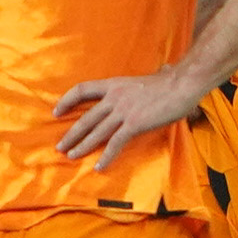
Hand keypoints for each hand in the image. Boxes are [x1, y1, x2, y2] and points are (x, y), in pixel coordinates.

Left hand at [51, 63, 200, 165]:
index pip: (82, 89)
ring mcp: (123, 111)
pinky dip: (106, 156)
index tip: (56, 111)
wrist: (182, 85)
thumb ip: (142, 82)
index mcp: (114, 84)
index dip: (67, 100)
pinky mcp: (134, 124)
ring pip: (96, 132)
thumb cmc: (169, 83)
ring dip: (82, 146)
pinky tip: (99, 166)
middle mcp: (114, 97)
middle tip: (60, 146)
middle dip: (71, 133)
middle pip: (86, 117)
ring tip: (71, 156)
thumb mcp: (147, 78)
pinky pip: (115, 143)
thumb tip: (161, 70)